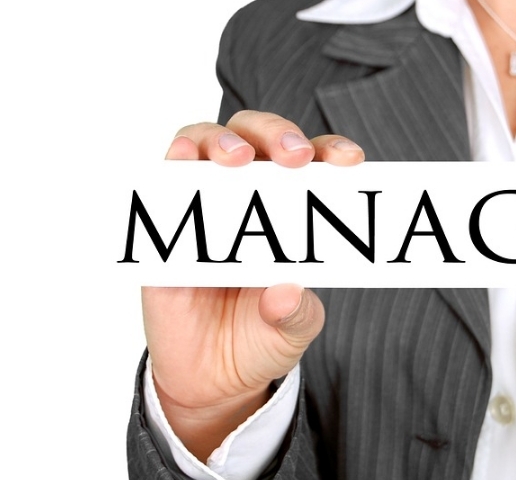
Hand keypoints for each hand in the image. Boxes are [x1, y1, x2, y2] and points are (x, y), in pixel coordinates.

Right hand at [143, 110, 363, 460]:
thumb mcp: (294, 331)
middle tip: (295, 157)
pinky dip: (174, 163)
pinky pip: (164, 183)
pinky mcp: (164, 228)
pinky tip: (183, 160)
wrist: (212, 380)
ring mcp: (205, 207)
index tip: (351, 161)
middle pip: (258, 137)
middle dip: (278, 135)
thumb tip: (287, 291)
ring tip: (237, 158)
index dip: (331, 151)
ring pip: (207, 144)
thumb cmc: (262, 338)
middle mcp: (248, 198)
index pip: (313, 162)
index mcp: (292, 212)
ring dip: (221, 140)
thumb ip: (297, 314)